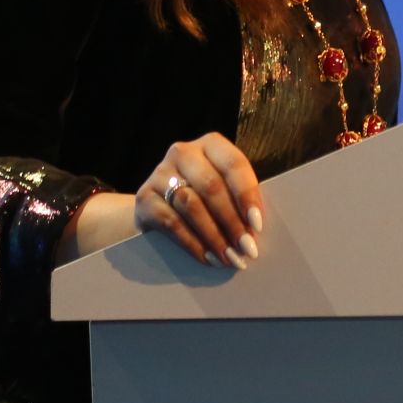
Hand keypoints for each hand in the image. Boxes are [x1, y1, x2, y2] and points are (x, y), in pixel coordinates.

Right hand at [135, 133, 263, 269]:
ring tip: (229, 257)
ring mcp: (160, 173)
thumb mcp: (221, 188)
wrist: (156, 207)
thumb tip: (255, 230)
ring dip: (214, 235)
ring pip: (192, 205)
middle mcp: (183, 152)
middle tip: (246, 248)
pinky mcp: (144, 198)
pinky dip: (193, 243)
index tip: (258, 224)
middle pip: (212, 186)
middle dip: (232, 221)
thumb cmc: (202, 197)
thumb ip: (237, 199)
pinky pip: (172, 223)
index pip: (234, 164)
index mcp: (211, 144)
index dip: (247, 195)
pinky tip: (208, 258)